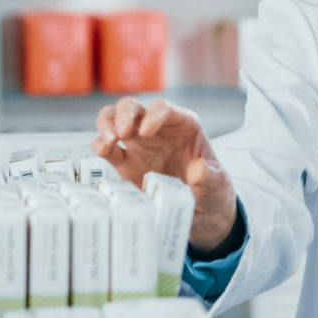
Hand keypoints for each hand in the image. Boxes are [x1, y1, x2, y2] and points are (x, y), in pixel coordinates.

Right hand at [92, 98, 238, 252]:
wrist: (200, 210)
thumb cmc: (211, 188)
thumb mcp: (218, 184)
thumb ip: (210, 176)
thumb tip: (198, 170)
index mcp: (184, 125)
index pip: (164, 108)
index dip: (153, 115)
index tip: (147, 132)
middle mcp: (158, 129)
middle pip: (133, 107)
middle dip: (124, 114)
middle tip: (122, 132)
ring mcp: (139, 144)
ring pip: (113, 119)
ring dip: (106, 124)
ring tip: (110, 141)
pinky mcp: (126, 162)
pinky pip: (107, 148)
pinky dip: (99, 145)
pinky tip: (103, 150)